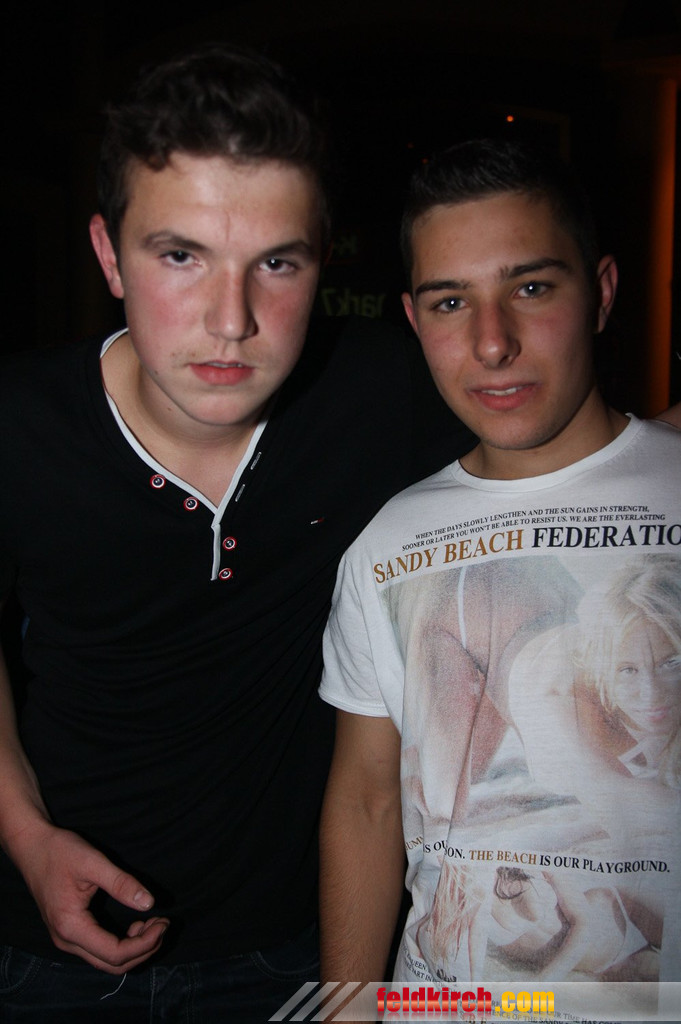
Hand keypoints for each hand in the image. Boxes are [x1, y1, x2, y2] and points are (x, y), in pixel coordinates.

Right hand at [10, 821, 168, 972]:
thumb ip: (121, 883)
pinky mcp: (71, 932)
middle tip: (163, 923)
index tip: (163, 922)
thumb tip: (150, 903)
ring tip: (153, 923)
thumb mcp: (93, 862)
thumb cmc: (60, 852)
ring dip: (134, 949)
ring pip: (106, 961)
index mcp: (71, 927)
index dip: (144, 944)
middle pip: (112, 965)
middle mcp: (67, 940)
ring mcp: (67, 939)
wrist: (33, 847)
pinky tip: (137, 925)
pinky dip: (123, 944)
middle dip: (143, 949)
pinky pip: (100, 950)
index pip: (115, 953)